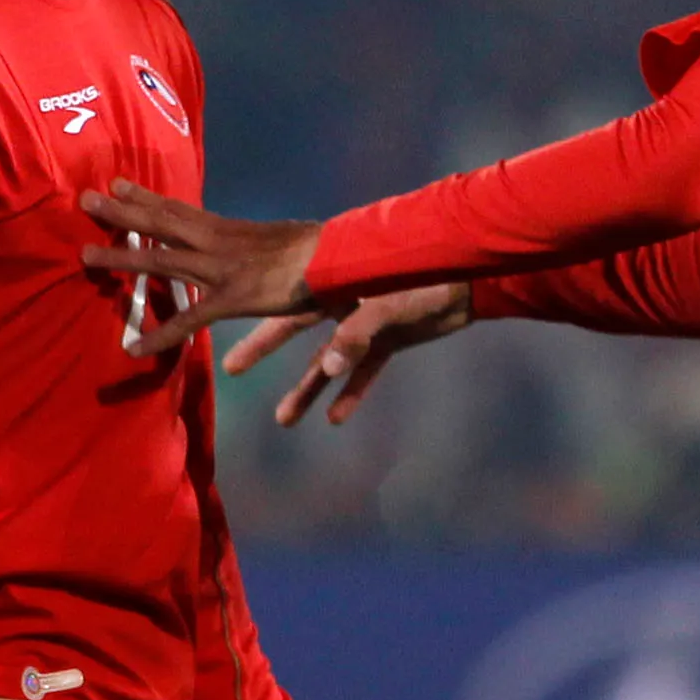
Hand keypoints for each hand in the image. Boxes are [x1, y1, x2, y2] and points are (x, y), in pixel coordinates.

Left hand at [80, 179, 321, 358]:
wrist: (343, 259)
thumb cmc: (320, 253)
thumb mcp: (279, 243)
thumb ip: (253, 249)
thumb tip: (246, 255)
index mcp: (230, 230)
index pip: (180, 208)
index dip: (146, 197)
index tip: (117, 184)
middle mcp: (219, 243)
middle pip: (162, 224)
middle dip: (122, 212)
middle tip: (84, 199)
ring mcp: (223, 270)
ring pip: (162, 261)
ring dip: (122, 257)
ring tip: (85, 254)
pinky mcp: (233, 299)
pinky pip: (188, 321)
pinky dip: (160, 336)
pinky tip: (133, 348)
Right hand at [226, 284, 473, 425]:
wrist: (470, 281)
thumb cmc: (427, 279)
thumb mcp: (389, 304)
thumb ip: (357, 335)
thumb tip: (327, 369)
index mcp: (334, 285)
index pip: (285, 306)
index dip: (256, 325)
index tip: (229, 336)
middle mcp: (342, 304)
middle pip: (295, 332)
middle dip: (264, 349)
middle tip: (230, 369)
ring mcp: (364, 325)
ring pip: (328, 363)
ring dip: (308, 389)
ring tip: (283, 420)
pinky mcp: (388, 342)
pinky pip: (364, 373)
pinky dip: (350, 393)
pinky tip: (334, 418)